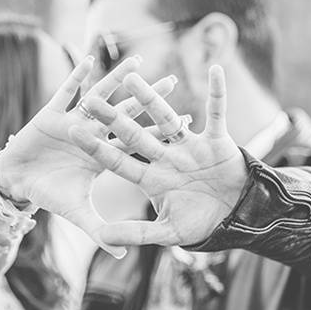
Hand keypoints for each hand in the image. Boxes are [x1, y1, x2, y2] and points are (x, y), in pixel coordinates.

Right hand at [0, 55, 176, 257]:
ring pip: (100, 97)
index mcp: (104, 155)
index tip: (186, 122)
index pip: (138, 141)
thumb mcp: (79, 214)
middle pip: (127, 113)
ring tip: (138, 61)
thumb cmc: (49, 195)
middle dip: (147, 99)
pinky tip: (89, 59)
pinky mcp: (51, 114)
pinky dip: (76, 77)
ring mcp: (73, 121)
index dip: (159, 132)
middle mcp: (93, 134)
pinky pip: (65, 92)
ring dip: (117, 79)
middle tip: (173, 82)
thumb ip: (102, 231)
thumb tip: (125, 254)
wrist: (17, 183)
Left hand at [68, 65, 245, 246]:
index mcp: (151, 178)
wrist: (237, 217)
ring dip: (150, 98)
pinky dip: (218, 93)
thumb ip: (136, 233)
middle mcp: (165, 157)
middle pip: (134, 134)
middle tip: (89, 99)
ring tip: (131, 76)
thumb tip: (104, 239)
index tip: (73, 132)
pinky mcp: (216, 140)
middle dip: (113, 118)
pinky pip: (217, 112)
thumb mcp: (166, 232)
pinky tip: (214, 70)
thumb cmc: (201, 224)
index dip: (96, 147)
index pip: (117, 160)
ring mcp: (189, 146)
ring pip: (166, 118)